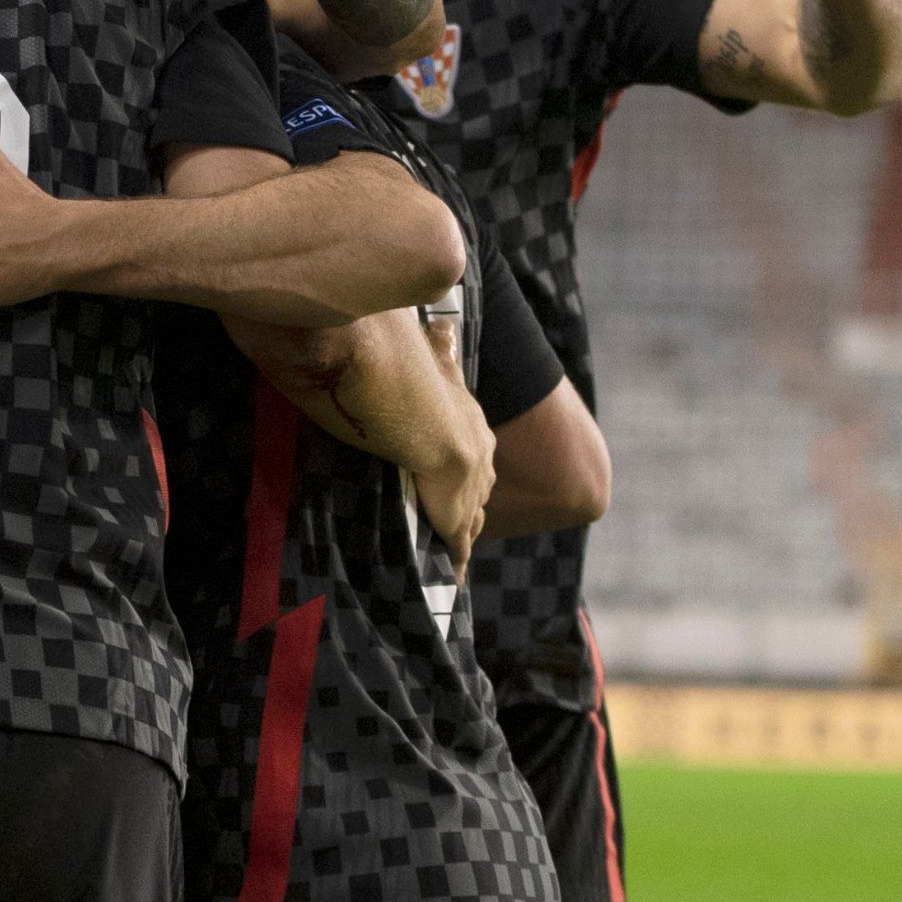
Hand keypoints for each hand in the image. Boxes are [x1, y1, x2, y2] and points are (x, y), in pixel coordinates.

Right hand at [407, 318, 487, 565]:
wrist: (429, 419)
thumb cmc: (422, 386)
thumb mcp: (435, 362)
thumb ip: (440, 347)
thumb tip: (445, 323)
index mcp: (472, 430)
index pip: (472, 454)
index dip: (463, 467)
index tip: (454, 475)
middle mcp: (479, 463)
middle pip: (477, 491)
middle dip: (468, 504)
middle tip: (454, 519)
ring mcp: (470, 494)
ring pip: (470, 520)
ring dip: (462, 533)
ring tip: (450, 551)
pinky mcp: (456, 519)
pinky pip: (458, 547)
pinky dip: (455, 561)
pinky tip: (452, 577)